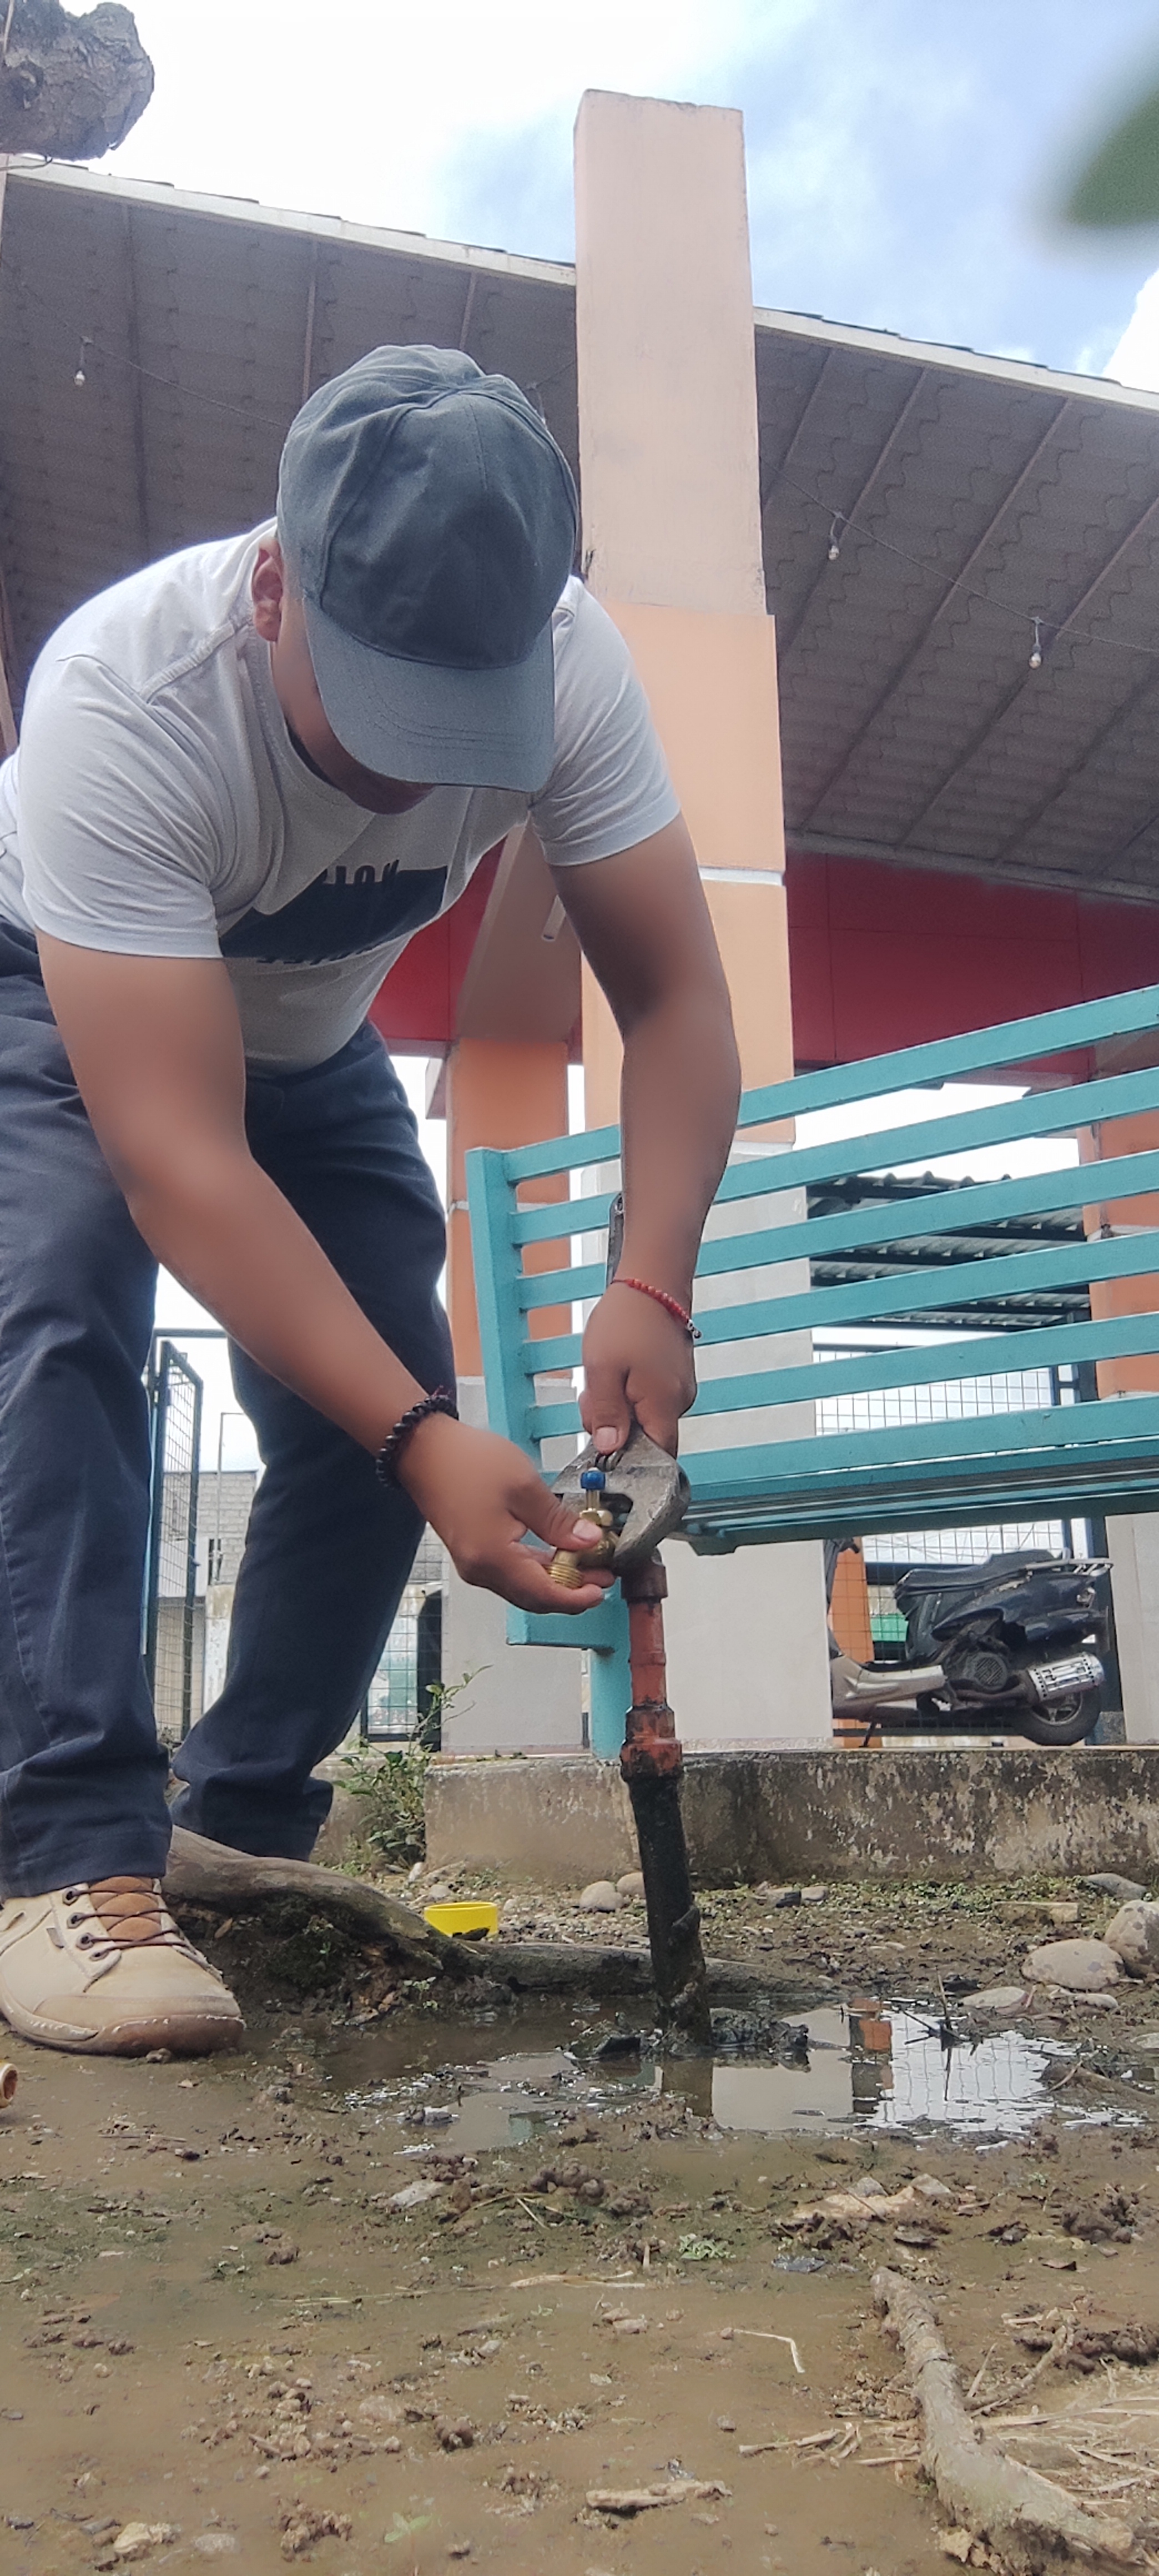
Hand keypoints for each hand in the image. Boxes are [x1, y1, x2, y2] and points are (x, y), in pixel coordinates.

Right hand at [396, 1414, 613, 1613]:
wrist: (424, 1449)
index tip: (603, 1589)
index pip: (543, 1595)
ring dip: (556, 1581)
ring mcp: (474, 1564)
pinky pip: (511, 1573)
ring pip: (523, 1587)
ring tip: (587, 1565)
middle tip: (603, 1576)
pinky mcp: (473, 1553)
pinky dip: (537, 1569)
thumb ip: (558, 1521)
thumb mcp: (524, 1486)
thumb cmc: (468, 1462)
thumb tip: (589, 1542)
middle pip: (533, 1597)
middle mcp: (481, 1570)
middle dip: (571, 1592)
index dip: (577, 1598)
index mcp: (493, 1558)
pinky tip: (557, 1555)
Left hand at [579, 1282, 696, 1457]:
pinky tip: (617, 1369)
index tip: (603, 1448)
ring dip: (618, 1406)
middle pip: (645, 1438)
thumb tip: (608, 1449)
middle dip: (614, 1425)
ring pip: (643, 1417)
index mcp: (664, 1405)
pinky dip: (628, 1392)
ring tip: (605, 1374)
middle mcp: (679, 1401)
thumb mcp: (602, 1370)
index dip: (629, 1462)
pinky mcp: (674, 1377)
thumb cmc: (627, 1319)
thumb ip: (607, 1414)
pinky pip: (648, 1399)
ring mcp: (679, 1389)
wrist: (651, 1281)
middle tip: (594, 1397)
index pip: (657, 1458)